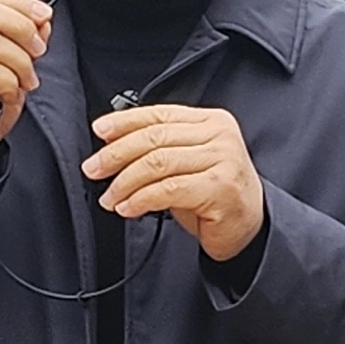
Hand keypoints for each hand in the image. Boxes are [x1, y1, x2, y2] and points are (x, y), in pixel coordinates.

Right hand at [0, 0, 51, 171]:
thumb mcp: (8, 68)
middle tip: (39, 51)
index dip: (19, 4)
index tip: (46, 15)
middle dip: (22, 28)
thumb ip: (22, 42)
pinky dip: (9, 85)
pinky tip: (9, 97)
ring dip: (21, 64)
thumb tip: (43, 20)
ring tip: (27, 83)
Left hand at [82, 103, 266, 263]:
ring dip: (124, 182)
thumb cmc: (215, 196)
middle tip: (93, 169)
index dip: (125, 121)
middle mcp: (220, 135)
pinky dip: (141, 199)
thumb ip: (161, 149)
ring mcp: (223, 159)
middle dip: (116, 154)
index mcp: (211, 121)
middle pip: (154, 138)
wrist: (251, 228)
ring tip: (109, 197)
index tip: (99, 131)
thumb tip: (112, 147)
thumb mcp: (187, 163)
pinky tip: (128, 208)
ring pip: (158, 163)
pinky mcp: (220, 187)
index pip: (159, 115)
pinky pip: (168, 190)